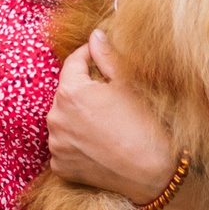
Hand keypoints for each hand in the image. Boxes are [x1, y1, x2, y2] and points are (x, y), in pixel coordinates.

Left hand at [46, 29, 179, 204]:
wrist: (153, 174)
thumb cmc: (144, 126)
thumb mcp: (127, 85)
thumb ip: (106, 57)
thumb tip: (95, 35)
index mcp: (70, 93)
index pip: (73, 63)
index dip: (88, 56)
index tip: (98, 57)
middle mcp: (55, 118)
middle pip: (66, 94)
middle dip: (84, 90)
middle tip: (109, 97)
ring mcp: (56, 144)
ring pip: (64, 120)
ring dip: (78, 117)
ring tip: (105, 124)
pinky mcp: (60, 166)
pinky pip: (64, 146)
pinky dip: (77, 143)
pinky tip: (99, 145)